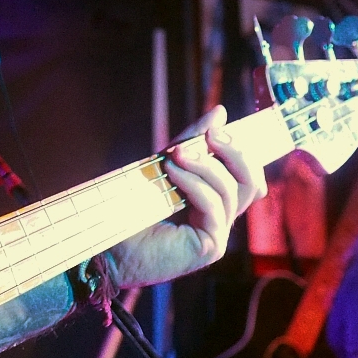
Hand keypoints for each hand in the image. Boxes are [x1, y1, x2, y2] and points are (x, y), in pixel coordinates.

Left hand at [106, 105, 265, 286]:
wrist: (107, 242)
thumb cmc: (132, 206)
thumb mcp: (167, 164)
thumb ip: (193, 141)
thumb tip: (221, 112)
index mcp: (215, 199)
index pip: (246, 173)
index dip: (240, 149)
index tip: (217, 128)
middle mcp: (221, 217)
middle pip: (250, 181)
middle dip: (234, 153)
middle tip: (210, 136)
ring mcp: (217, 233)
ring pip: (232, 190)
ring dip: (205, 166)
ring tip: (175, 157)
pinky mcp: (209, 246)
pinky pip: (214, 206)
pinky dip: (195, 184)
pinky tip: (173, 173)